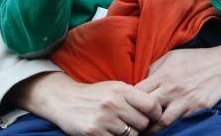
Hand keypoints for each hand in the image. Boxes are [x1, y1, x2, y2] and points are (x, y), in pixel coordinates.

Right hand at [12, 72, 161, 135]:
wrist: (64, 99)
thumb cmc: (94, 94)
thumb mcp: (114, 88)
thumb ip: (133, 96)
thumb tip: (156, 110)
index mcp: (121, 90)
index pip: (151, 105)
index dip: (155, 114)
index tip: (152, 117)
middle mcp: (114, 103)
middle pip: (143, 123)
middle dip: (139, 126)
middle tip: (130, 123)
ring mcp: (104, 118)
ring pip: (131, 135)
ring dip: (127, 133)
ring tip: (116, 126)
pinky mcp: (94, 132)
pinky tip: (107, 131)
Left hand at [136, 42, 220, 130]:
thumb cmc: (196, 59)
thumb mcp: (172, 56)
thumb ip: (155, 68)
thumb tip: (141, 80)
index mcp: (163, 75)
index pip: (137, 92)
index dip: (129, 101)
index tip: (126, 107)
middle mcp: (171, 89)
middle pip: (146, 109)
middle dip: (138, 117)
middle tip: (132, 123)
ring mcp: (184, 101)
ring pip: (161, 122)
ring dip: (152, 128)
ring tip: (147, 131)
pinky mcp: (196, 110)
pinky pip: (179, 123)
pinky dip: (171, 128)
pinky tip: (166, 130)